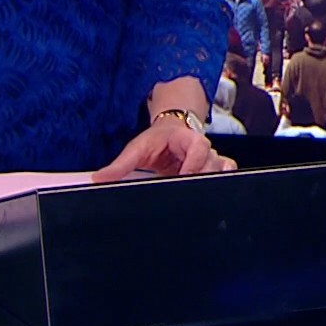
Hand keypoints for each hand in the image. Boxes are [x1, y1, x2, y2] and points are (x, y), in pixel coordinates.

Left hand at [93, 118, 236, 180]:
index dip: (193, 163)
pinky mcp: (213, 167)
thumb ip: (119, 166)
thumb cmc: (156, 140)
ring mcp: (210, 158)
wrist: (169, 133)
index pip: (199, 147)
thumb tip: (98, 179)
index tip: (182, 176)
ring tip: (192, 192)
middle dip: (200, 176)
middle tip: (184, 187)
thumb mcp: (137, 149)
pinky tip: (208, 192)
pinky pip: (227, 172)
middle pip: (213, 162)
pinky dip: (221, 181)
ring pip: (221, 169)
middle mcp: (202, 148)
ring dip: (208, 180)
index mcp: (186, 138)